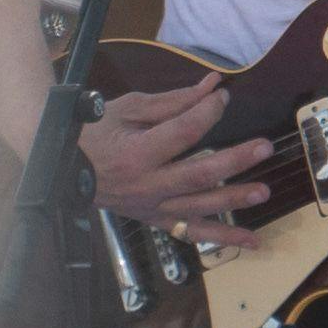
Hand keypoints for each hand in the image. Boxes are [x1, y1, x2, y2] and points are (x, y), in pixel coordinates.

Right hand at [80, 78, 273, 247]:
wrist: (64, 168)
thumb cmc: (95, 132)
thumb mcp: (129, 108)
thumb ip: (174, 100)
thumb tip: (212, 86)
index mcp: (137, 152)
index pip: (184, 132)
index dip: (208, 111)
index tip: (223, 97)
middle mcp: (147, 184)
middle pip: (199, 173)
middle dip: (235, 160)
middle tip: (264, 147)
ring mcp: (153, 207)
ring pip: (200, 208)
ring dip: (234, 200)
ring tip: (263, 190)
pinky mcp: (156, 221)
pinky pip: (192, 233)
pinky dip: (223, 238)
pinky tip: (251, 241)